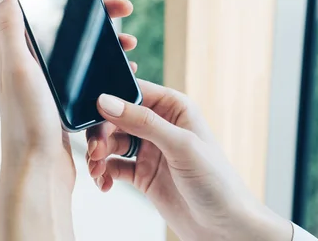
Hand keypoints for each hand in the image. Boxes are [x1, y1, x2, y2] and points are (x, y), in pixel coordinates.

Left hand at [0, 0, 136, 239]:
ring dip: (106, 45)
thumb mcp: (19, 67)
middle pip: (70, 32)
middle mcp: (32, 66)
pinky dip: (105, 70)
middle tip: (125, 14)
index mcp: (19, 52)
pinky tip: (121, 75)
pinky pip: (87, 78)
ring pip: (82, 55)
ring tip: (128, 46)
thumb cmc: (27, 120)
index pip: (49, 12)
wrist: (39, 170)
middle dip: (99, 20)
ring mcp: (48, 85)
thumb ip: (10, 26)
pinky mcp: (62, 103)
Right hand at [86, 81, 292, 240]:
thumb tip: (107, 101)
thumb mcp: (180, 145)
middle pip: (116, 117)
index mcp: (173, 107)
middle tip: (95, 151)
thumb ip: (143, 122)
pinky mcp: (142, 173)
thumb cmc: (217, 182)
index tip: (92, 110)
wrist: (225, 228)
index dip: (111, 97)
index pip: (134, 90)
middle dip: (101, 132)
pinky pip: (113, 165)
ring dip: (99, 154)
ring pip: (111, 141)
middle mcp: (159, 124)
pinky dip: (104, 172)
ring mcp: (149, 149)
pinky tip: (104, 183)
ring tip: (97, 170)